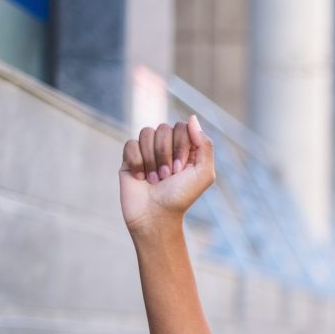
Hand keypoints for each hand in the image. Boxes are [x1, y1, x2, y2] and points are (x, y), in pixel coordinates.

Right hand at [119, 114, 215, 238]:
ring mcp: (147, 150)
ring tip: (155, 180)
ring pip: (146, 133)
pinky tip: (140, 177)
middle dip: (165, 154)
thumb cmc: (181, 197)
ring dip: (152, 160)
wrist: (155, 216)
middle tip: (168, 177)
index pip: (182, 127)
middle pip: (163, 128)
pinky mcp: (129, 157)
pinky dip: (137, 162)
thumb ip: (204, 144)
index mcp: (186, 148)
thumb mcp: (203, 173)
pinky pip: (130, 144)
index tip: (181, 168)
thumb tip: (192, 117)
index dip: (181, 145)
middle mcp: (167, 146)